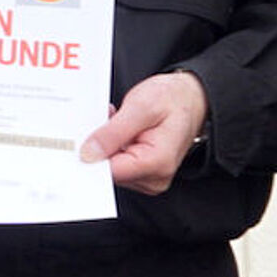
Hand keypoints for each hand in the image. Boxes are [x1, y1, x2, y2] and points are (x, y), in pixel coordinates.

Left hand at [79, 71, 206, 194]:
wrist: (192, 98)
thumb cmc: (173, 99)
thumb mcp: (141, 106)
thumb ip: (114, 132)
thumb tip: (88, 154)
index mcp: (157, 163)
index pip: (110, 172)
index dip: (92, 155)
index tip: (84, 137)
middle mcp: (154, 178)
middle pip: (109, 171)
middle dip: (101, 146)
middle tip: (109, 120)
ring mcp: (149, 178)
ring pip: (110, 167)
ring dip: (107, 144)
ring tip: (120, 121)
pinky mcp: (143, 174)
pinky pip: (117, 164)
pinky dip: (113, 147)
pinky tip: (120, 130)